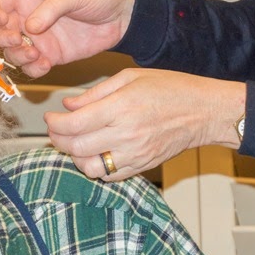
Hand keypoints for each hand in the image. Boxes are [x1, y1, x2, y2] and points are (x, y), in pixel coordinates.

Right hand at [0, 0, 134, 77]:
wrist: (120, 19)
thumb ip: (51, 8)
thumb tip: (30, 27)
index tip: (2, 20)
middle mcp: (27, 18)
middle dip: (3, 39)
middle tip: (20, 41)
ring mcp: (37, 39)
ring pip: (11, 52)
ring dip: (17, 57)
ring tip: (35, 55)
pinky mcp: (49, 56)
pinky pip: (31, 68)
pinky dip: (33, 70)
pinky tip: (46, 65)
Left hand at [44, 68, 246, 180]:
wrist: (204, 111)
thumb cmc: (171, 88)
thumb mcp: (130, 77)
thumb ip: (96, 93)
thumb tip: (68, 106)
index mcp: (121, 108)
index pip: (74, 124)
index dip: (54, 124)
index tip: (50, 118)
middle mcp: (126, 134)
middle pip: (76, 147)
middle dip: (58, 139)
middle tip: (56, 130)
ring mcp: (135, 154)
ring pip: (89, 167)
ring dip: (75, 157)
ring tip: (76, 143)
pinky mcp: (142, 166)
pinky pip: (109, 176)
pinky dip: (96, 167)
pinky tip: (97, 152)